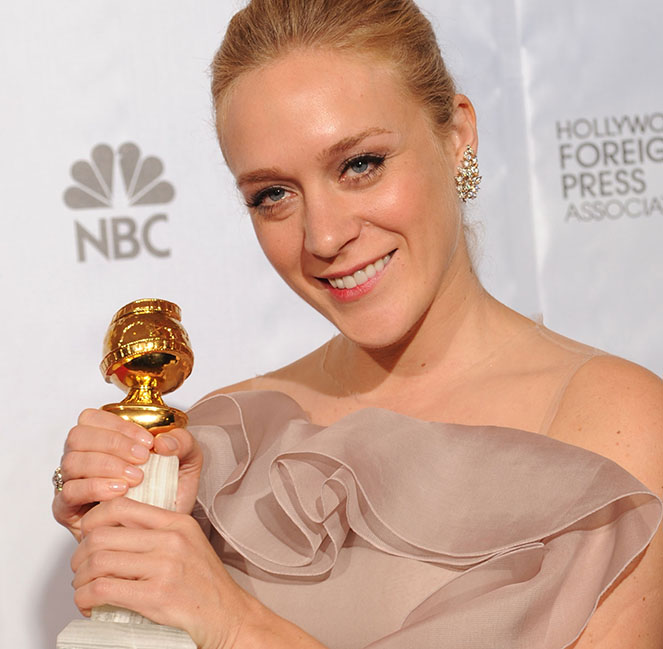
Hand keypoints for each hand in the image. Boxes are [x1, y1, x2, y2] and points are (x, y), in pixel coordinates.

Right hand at [53, 408, 202, 540]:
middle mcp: (84, 457)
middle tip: (142, 459)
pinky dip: (93, 488)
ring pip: (72, 462)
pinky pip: (68, 493)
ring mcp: (73, 482)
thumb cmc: (171, 491)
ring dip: (105, 465)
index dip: (119, 426)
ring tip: (135, 478)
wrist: (166, 529)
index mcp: (104, 439)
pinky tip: (119, 493)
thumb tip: (163, 441)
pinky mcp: (68, 510)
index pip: (94, 418)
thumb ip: (183, 442)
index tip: (148, 442)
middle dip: (112, 444)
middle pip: (78, 436)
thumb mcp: (187, 461)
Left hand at [71, 498, 254, 648]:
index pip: (121, 506)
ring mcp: (165, 567)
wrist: (230, 616)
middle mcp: (171, 539)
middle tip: (81, 569)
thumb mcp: (187, 544)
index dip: (93, 520)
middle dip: (80, 556)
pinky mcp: (157, 596)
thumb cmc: (206, 585)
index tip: (87, 536)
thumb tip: (110, 533)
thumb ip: (156, 533)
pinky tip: (90, 604)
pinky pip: (103, 590)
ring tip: (85, 589)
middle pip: (101, 536)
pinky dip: (86, 598)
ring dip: (81, 580)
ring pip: (98, 562)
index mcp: (177, 522)